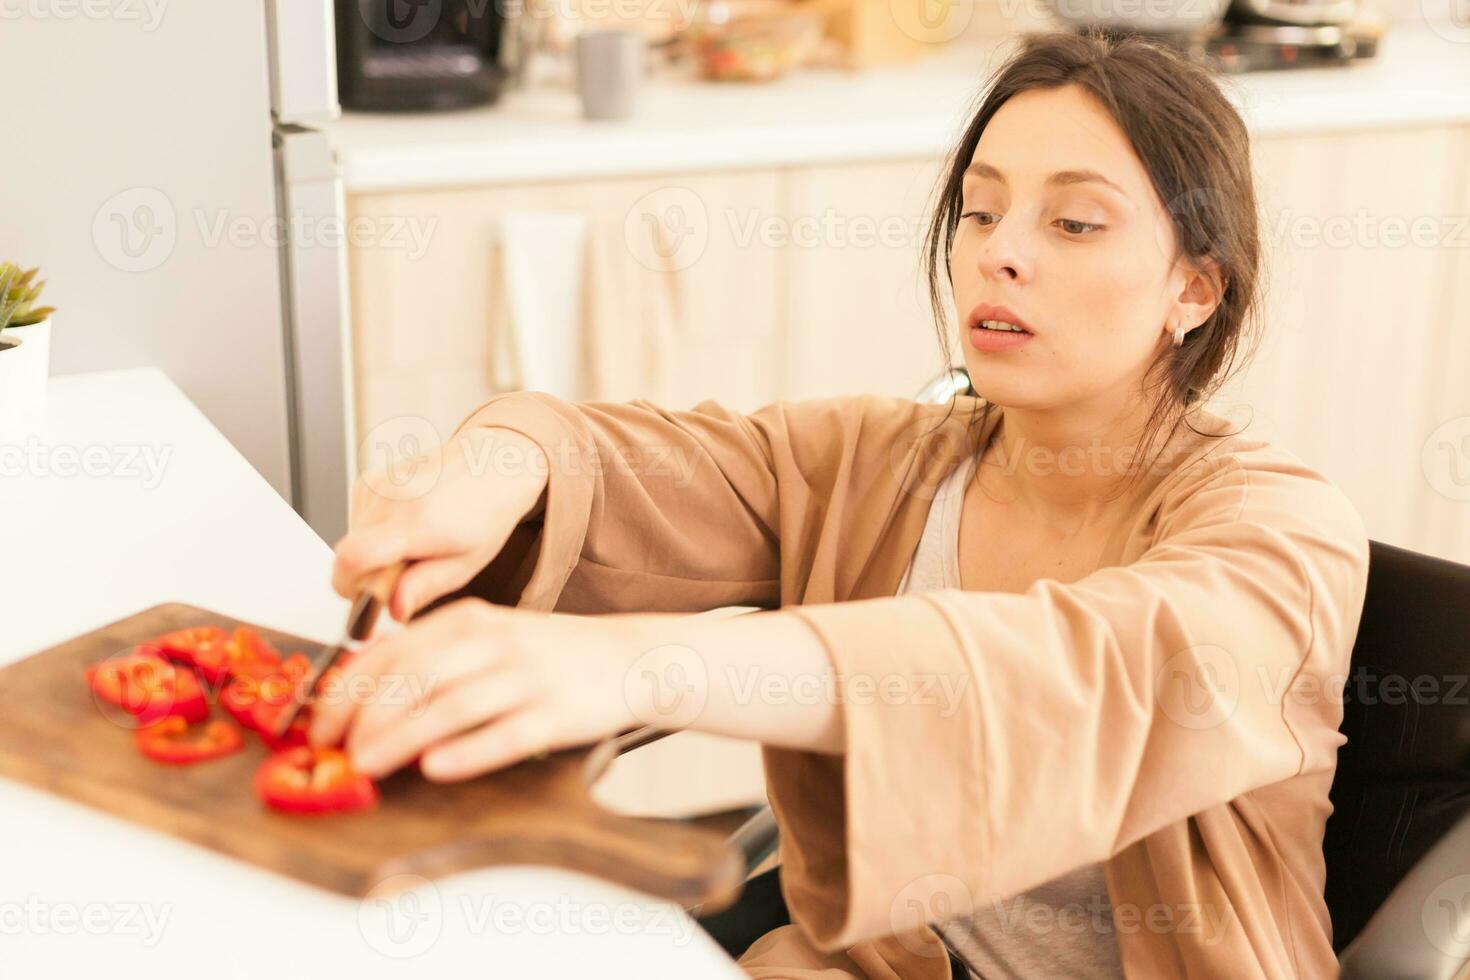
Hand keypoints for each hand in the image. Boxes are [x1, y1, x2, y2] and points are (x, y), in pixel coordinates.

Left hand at [308, 598, 660, 780]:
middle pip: (416, 677)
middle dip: (366, 716)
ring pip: (451, 707)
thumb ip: (434, 656)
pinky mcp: (555, 714)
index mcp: (470, 620)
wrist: (629, 658)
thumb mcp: (489, 636)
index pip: (394, 650)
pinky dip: (466, 753)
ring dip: (401, 738)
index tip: (322, 722)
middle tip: (337, 751)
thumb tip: (366, 695)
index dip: (351, 689)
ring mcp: (528, 677)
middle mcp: (495, 643)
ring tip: (369, 764)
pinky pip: (504, 735)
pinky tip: (435, 769)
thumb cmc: (550, 654)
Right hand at [332, 425, 548, 621]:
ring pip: (352, 540)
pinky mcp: (368, 480)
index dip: (348, 588)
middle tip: (409, 569)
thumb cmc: (484, 512)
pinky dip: (375, 532)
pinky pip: (357, 522)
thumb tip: (394, 609)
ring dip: (375, 553)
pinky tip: (407, 524)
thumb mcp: (466, 563)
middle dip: (371, 575)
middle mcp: (389, 499)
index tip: (367, 599)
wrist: (490, 465)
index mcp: (416, 523)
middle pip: (348, 556)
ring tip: (415, 542)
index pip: (352, 559)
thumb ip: (425, 588)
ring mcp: (376, 485)